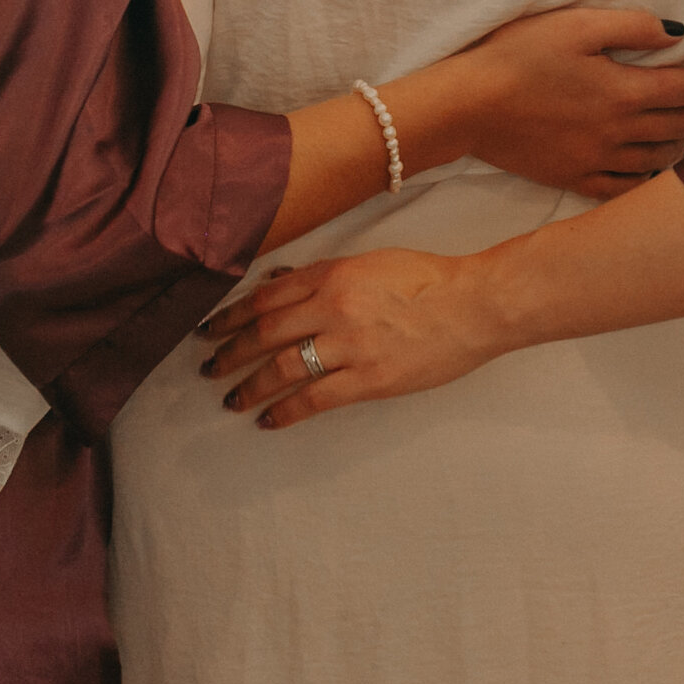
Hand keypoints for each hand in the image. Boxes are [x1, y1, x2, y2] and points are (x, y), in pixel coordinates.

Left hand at [199, 248, 509, 428]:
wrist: (474, 305)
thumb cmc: (429, 280)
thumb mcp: (370, 262)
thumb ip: (324, 273)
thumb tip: (279, 281)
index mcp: (332, 274)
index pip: (266, 297)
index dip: (232, 315)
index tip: (211, 329)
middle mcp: (333, 306)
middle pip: (265, 332)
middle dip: (230, 352)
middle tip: (209, 367)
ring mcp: (350, 344)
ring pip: (282, 367)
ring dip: (250, 385)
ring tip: (232, 399)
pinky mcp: (370, 378)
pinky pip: (315, 399)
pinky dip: (285, 411)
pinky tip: (268, 420)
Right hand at [435, 9, 683, 197]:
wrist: (468, 105)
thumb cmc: (517, 57)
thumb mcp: (576, 24)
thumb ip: (632, 26)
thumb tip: (677, 33)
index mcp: (623, 92)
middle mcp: (618, 132)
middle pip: (680, 126)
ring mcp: (597, 160)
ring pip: (659, 160)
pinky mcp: (573, 178)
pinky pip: (624, 188)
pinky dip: (648, 180)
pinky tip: (654, 170)